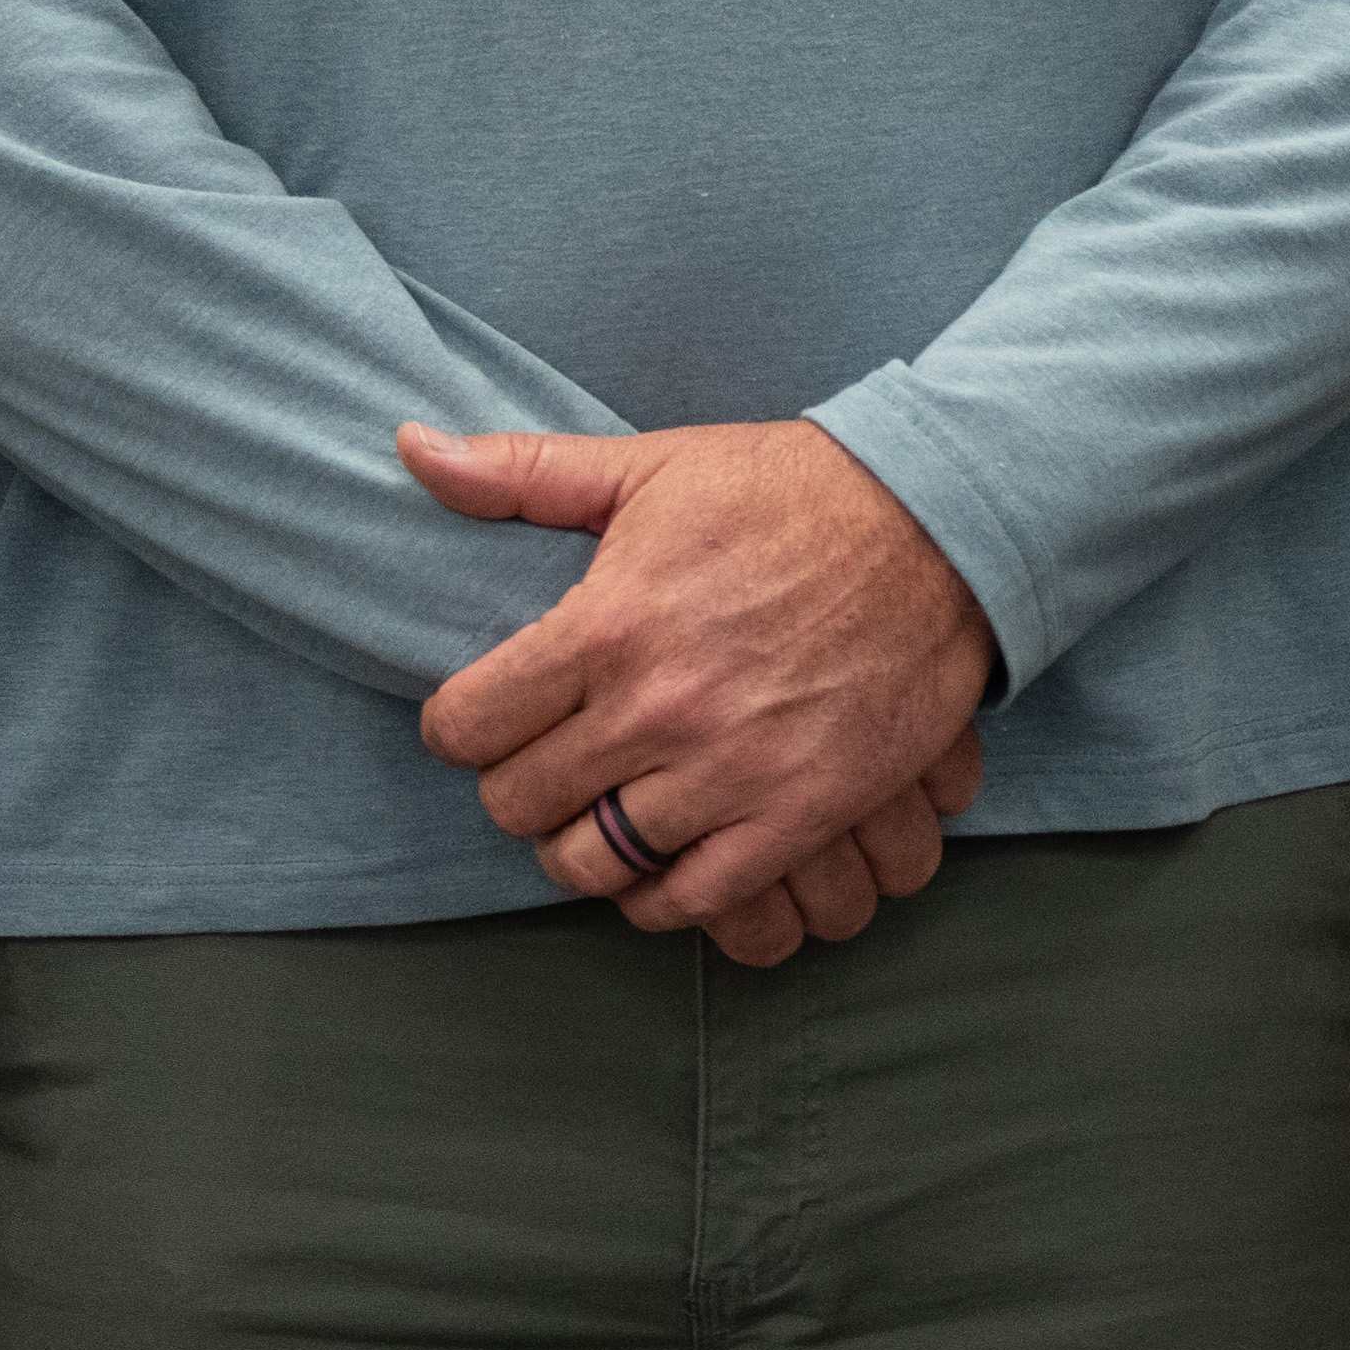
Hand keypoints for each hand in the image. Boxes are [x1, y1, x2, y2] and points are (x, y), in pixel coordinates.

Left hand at [403, 420, 1003, 949]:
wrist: (939, 526)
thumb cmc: (789, 491)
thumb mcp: (650, 467)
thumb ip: (522, 473)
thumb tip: (410, 450)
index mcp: (606, 626)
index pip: (466, 726)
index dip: (460, 727)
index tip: (484, 719)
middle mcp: (658, 709)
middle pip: (520, 804)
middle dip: (517, 788)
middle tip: (545, 765)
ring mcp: (731, 770)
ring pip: (595, 864)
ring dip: (581, 848)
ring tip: (595, 817)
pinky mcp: (800, 813)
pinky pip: (694, 899)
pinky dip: (659, 897)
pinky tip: (655, 866)